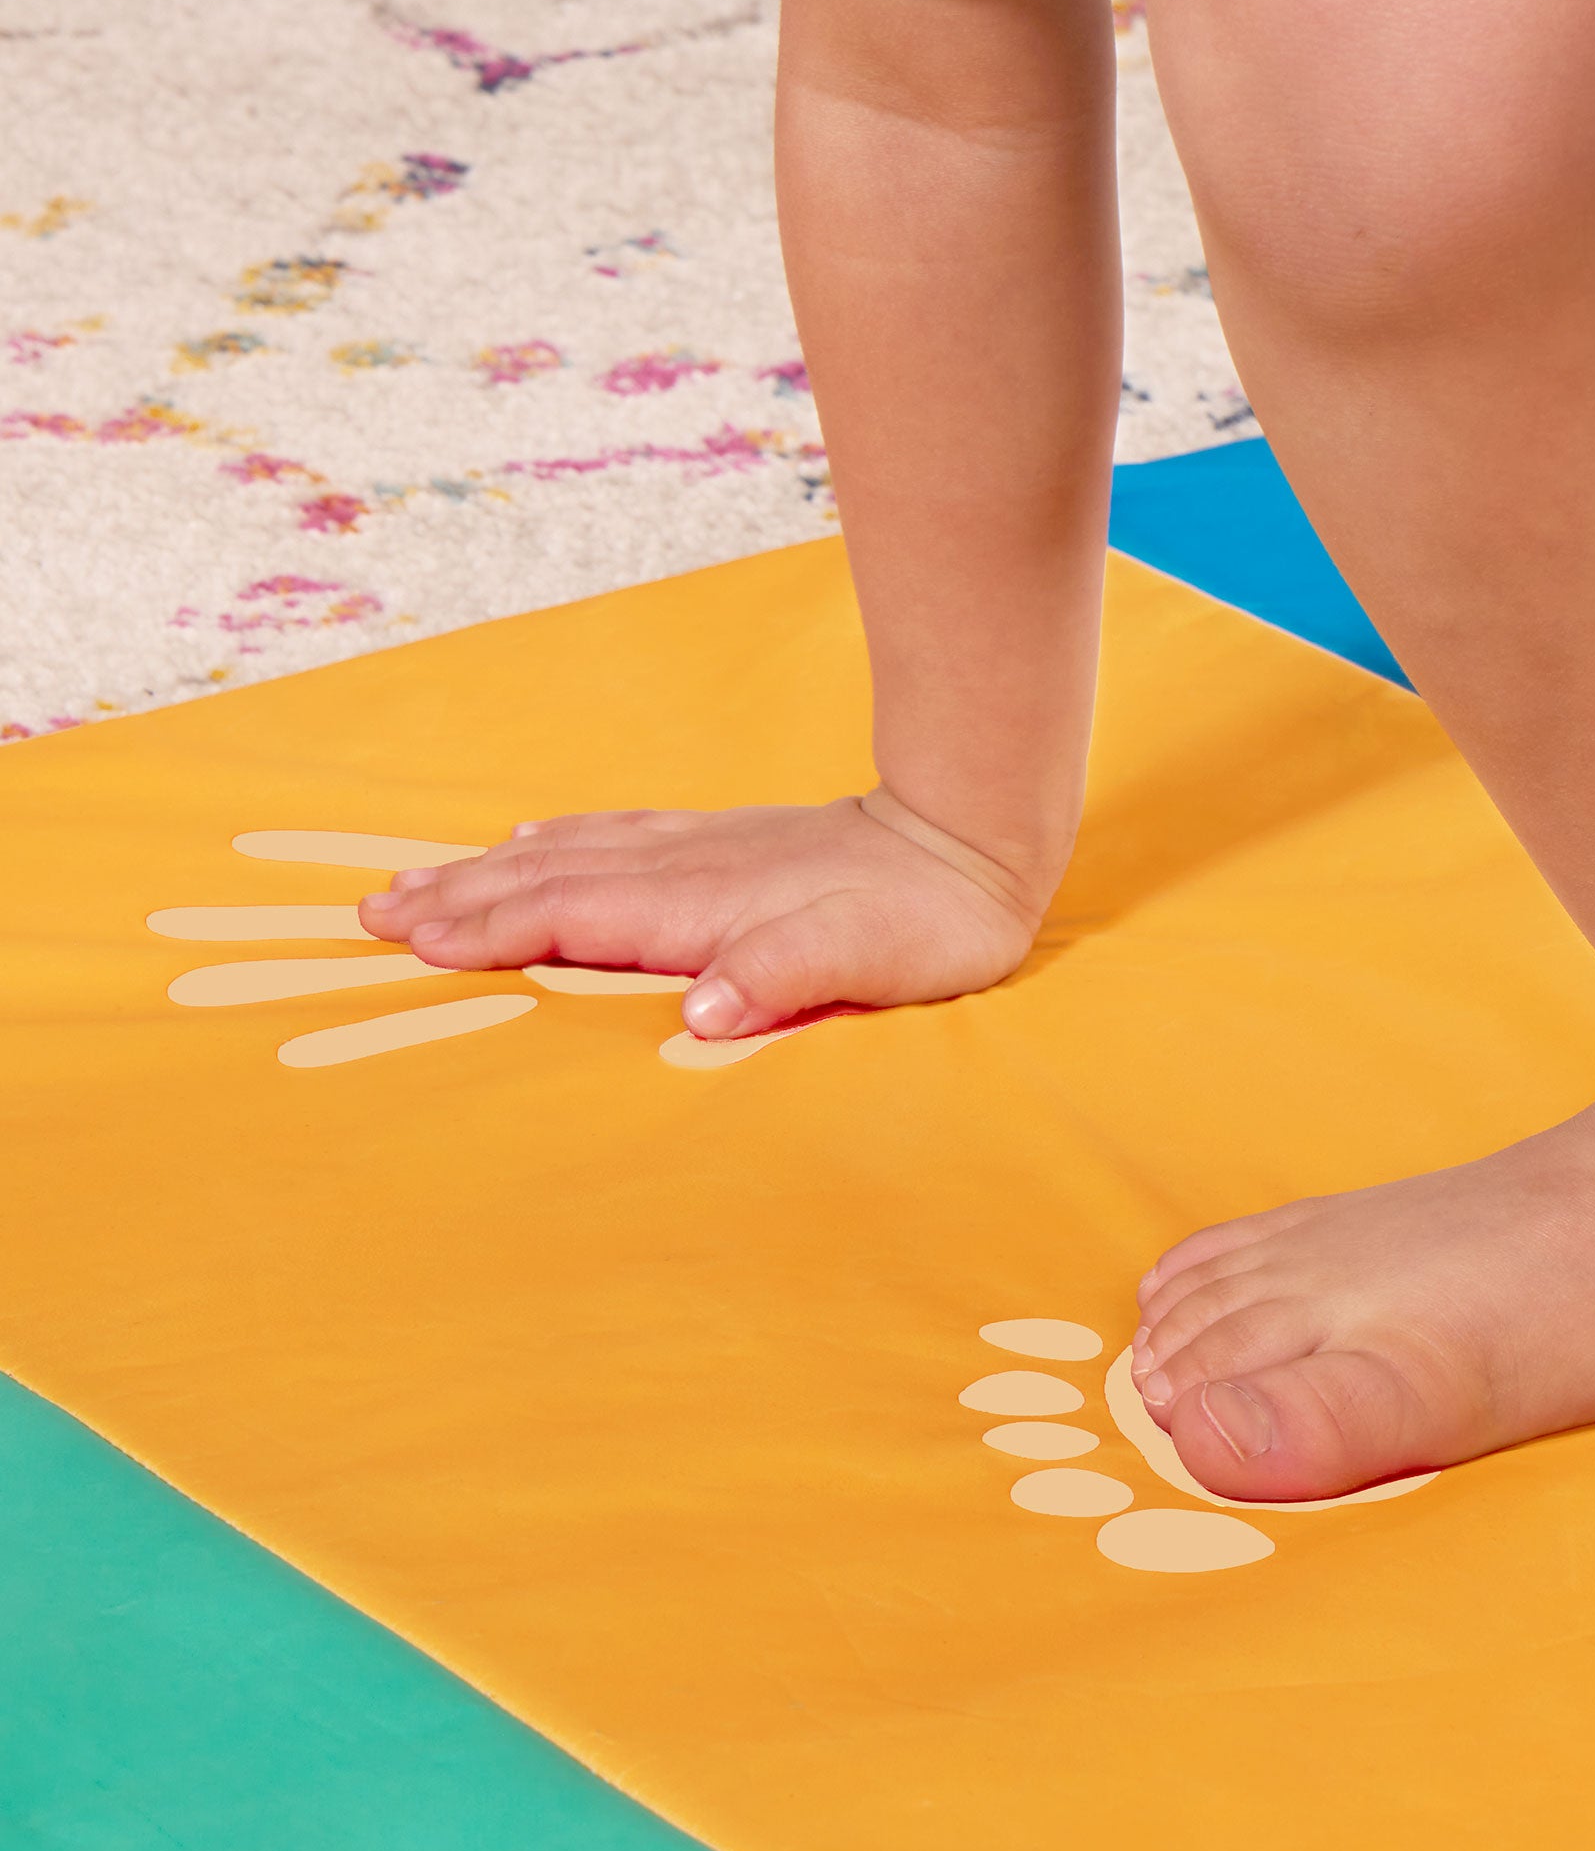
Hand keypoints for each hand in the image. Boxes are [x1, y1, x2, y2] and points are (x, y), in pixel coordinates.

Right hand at [355, 790, 1049, 1036]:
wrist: (969, 843)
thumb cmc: (920, 921)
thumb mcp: (863, 962)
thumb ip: (780, 979)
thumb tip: (701, 1012)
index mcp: (701, 905)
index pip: (570, 915)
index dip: (489, 928)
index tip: (408, 940)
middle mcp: (687, 867)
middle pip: (548, 878)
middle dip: (459, 896)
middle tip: (369, 911)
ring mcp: (702, 848)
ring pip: (572, 852)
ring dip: (491, 869)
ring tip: (421, 879)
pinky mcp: (725, 842)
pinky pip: (615, 837)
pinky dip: (559, 842)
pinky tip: (537, 841)